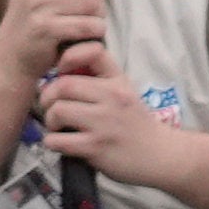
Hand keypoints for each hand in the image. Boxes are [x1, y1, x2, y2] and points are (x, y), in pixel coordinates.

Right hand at [0, 0, 108, 105]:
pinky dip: (94, 33)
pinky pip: (90, 25)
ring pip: (94, 3)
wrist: (11, 59)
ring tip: (85, 24)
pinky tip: (84, 37)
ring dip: (98, 17)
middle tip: (89, 10)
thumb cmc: (37, 22)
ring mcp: (37, 5)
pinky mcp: (46, 28)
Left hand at [32, 31, 184, 178]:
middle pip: (63, 85)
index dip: (69, 57)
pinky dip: (52, 143)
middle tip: (53, 108)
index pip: (93, 52)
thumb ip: (99, 80)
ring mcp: (104, 123)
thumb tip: (62, 72)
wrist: (161, 156)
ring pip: (57, 111)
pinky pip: (56, 140)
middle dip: (48, 98)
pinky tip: (63, 144)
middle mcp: (113, 97)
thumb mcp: (125, 93)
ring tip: (59, 128)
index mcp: (118, 82)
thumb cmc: (136, 124)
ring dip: (50, 121)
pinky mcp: (96, 146)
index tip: (63, 72)